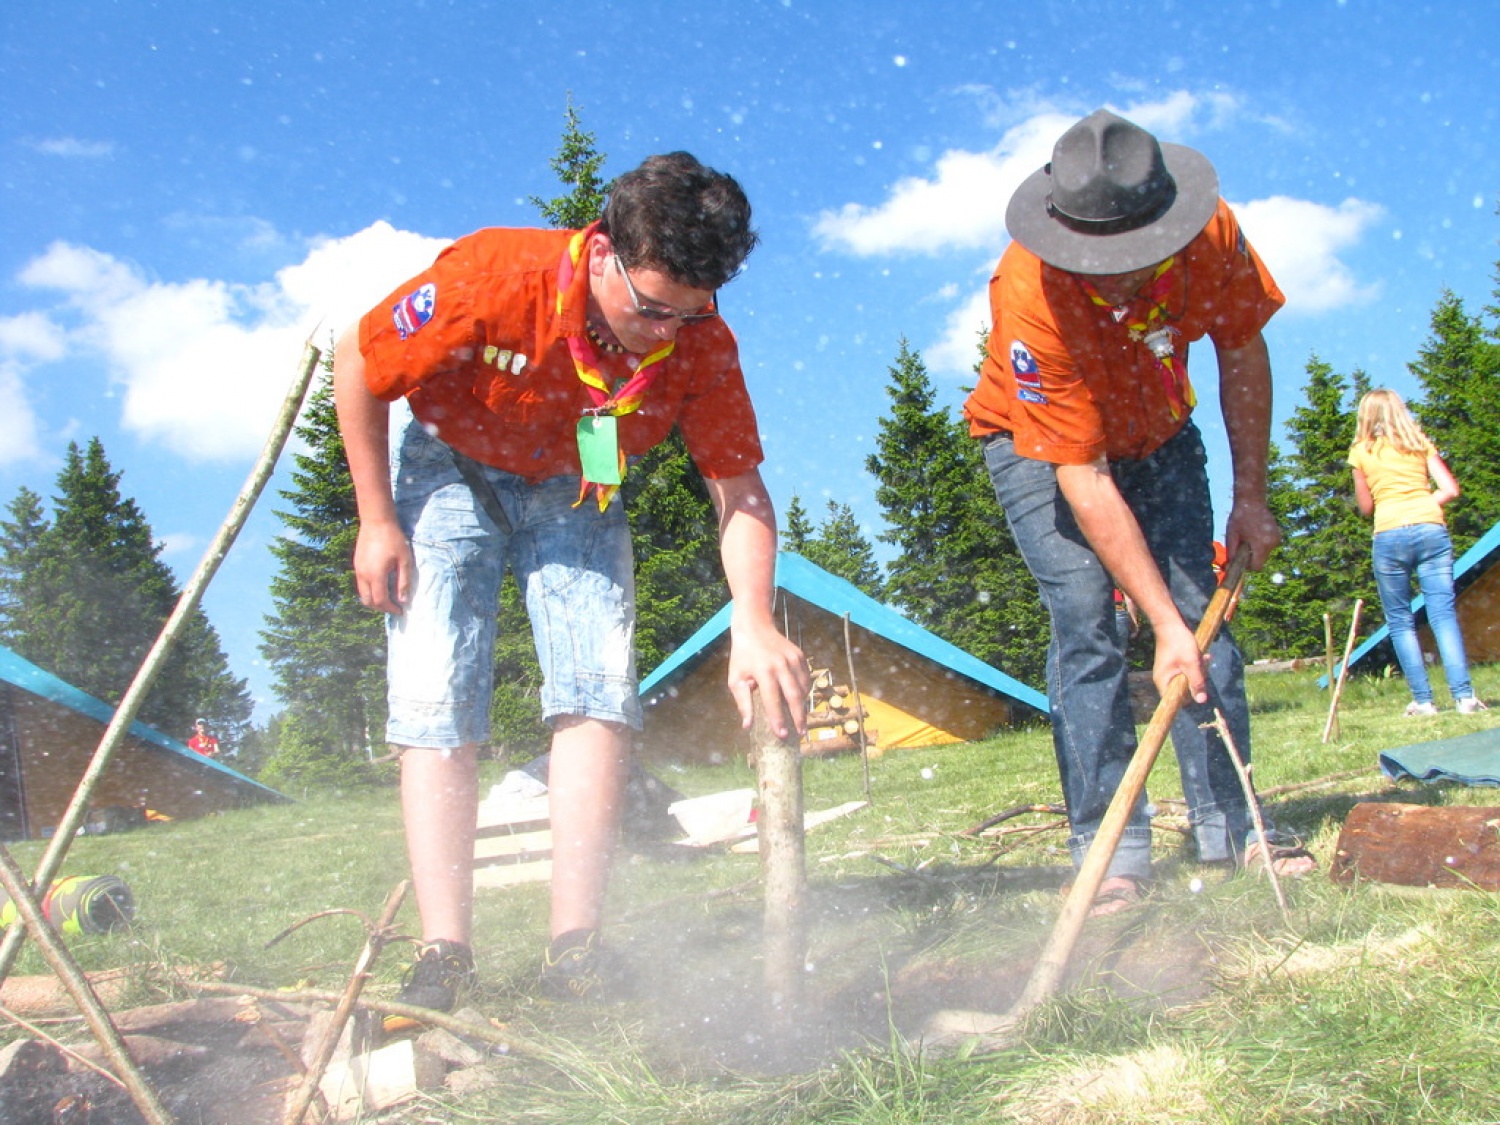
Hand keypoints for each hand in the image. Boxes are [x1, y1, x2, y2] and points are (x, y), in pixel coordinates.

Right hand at [352, 520, 413, 614]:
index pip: (381, 601)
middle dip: (381, 608)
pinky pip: (361, 584)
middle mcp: (363, 575)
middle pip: (368, 601)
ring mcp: (358, 570)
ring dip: (374, 600)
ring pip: (362, 594)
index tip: (401, 610)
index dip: (391, 609)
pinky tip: (381, 585)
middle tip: (394, 607)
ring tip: (388, 598)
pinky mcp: (356, 564)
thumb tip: (403, 600)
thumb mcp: (404, 560)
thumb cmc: (394, 539)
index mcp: (376, 575)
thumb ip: (404, 581)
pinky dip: (369, 590)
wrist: (376, 521)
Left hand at [726, 620, 811, 739]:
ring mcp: (793, 659)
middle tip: (801, 733)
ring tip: (801, 720)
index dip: (778, 719)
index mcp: (764, 671)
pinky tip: (801, 702)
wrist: (755, 627)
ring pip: (803, 688)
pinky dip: (805, 692)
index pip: (773, 701)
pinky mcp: (800, 656)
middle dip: (799, 717)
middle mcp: (781, 665)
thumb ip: (743, 702)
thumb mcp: (735, 679)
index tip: (782, 735)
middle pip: (795, 696)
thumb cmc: (742, 656)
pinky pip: (806, 678)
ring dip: (803, 706)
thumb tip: (748, 725)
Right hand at [1152, 619, 1208, 704]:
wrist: (1170, 624)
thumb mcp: (1191, 663)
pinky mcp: (1172, 665)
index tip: (1198, 683)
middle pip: (1183, 690)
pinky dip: (1194, 666)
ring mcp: (1168, 672)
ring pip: (1186, 680)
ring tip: (1204, 658)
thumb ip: (1196, 682)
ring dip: (1197, 671)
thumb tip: (1202, 701)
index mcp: (1163, 682)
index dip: (1189, 696)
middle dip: (1196, 679)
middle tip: (1203, 665)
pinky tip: (1201, 656)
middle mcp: (1163, 679)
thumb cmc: (1179, 643)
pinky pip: (1185, 672)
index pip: (1176, 700)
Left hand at [1225, 498, 1279, 570]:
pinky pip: (1268, 546)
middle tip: (1243, 544)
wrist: (1251, 501)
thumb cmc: (1239, 518)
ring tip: (1249, 536)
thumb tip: (1230, 568)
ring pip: (1265, 553)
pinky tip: (1255, 533)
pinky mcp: (1278, 535)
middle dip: (1252, 557)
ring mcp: (1277, 538)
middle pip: (1261, 560)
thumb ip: (1232, 553)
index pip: (1257, 567)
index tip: (1241, 558)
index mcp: (1261, 544)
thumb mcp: (1231, 536)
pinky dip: (1262, 543)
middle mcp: (1272, 543)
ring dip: (1257, 549)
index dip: (1247, 565)